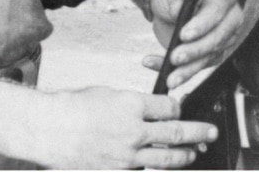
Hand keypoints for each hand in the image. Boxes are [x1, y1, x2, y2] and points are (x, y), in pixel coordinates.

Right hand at [27, 87, 217, 168]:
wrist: (48, 129)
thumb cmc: (72, 107)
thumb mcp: (107, 94)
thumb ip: (132, 104)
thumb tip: (150, 111)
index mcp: (132, 104)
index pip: (170, 107)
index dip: (177, 107)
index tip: (178, 108)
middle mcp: (134, 131)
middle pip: (177, 133)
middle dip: (198, 132)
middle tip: (210, 133)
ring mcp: (127, 155)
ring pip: (166, 159)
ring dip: (183, 156)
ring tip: (193, 154)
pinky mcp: (118, 171)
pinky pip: (142, 170)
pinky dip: (151, 167)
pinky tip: (156, 165)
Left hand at [143, 0, 242, 89]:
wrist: (169, 5)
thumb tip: (179, 10)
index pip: (217, 10)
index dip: (202, 24)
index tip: (183, 34)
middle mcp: (230, 18)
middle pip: (217, 38)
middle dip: (195, 50)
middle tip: (175, 56)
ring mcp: (224, 39)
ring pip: (208, 57)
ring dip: (187, 68)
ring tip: (169, 75)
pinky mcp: (214, 55)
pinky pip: (198, 67)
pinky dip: (180, 72)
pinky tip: (163, 71)